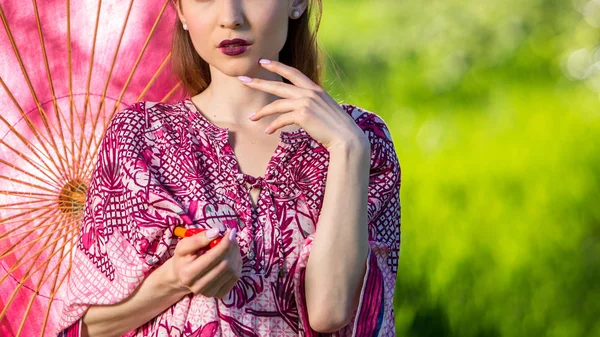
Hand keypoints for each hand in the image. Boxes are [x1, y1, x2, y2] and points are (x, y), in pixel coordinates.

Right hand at [169, 228, 241, 298]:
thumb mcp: (184, 246)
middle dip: (232, 248)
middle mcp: (199, 286)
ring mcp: (209, 292)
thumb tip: (217, 232)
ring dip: (236, 255)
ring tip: (232, 245)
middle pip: (224, 265)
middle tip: (232, 237)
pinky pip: (235, 278)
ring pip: (232, 272)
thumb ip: (198, 238)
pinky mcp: (218, 295)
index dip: (225, 244)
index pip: (213, 258)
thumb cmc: (183, 258)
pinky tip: (233, 256)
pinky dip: (237, 264)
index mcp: (188, 274)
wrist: (181, 277)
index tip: (231, 232)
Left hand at [240, 59, 368, 150]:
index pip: (292, 73)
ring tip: (251, 117)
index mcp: (315, 89)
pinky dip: (273, 126)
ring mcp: (306, 103)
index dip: (276, 66)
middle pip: (278, 84)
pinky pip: (282, 120)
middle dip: (258, 82)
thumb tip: (299, 109)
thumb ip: (312, 105)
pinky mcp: (303, 115)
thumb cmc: (337, 128)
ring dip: (262, 112)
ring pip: (277, 104)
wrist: (347, 138)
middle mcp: (310, 92)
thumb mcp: (324, 110)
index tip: (262, 62)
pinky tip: (268, 131)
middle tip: (242, 79)